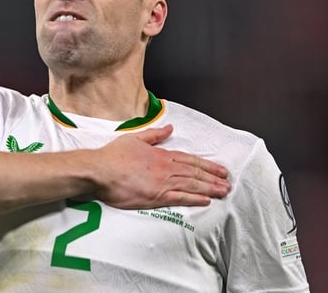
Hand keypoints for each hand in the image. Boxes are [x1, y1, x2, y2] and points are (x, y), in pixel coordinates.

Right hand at [91, 124, 230, 208]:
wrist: (100, 171)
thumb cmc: (113, 156)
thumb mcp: (135, 138)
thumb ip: (154, 135)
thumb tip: (169, 128)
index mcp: (161, 154)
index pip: (189, 159)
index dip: (206, 165)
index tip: (219, 169)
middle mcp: (165, 168)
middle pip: (194, 172)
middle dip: (213, 177)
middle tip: (228, 182)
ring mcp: (162, 183)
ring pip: (192, 185)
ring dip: (209, 188)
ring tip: (223, 191)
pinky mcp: (156, 197)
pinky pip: (180, 198)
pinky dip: (195, 198)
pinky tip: (206, 200)